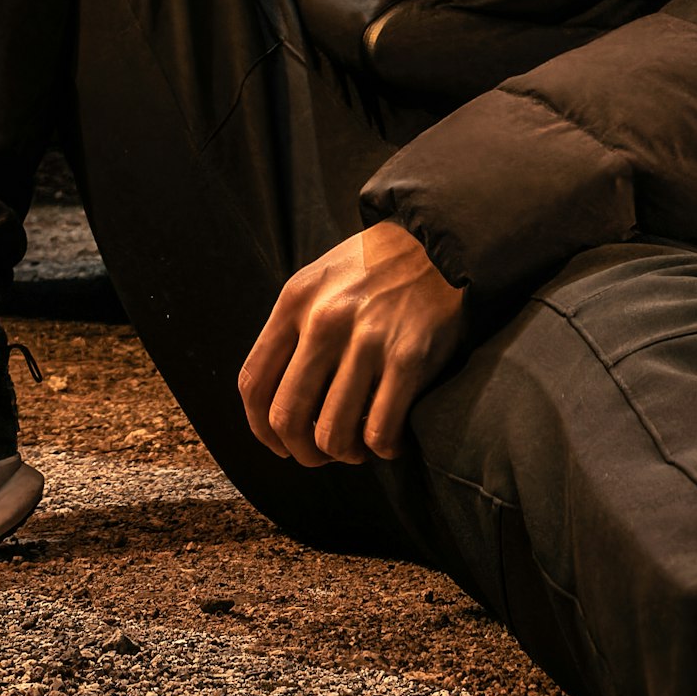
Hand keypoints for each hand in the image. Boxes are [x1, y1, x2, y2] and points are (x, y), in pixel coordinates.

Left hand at [237, 221, 466, 467]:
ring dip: (345, 455)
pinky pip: (380, 432)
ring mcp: (367, 341)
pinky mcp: (409, 358)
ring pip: (332, 435)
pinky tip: (392, 438)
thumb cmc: (378, 268)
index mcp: (295, 301)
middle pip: (287, 417)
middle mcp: (324, 321)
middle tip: (320, 455)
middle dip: (301, 451)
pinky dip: (383, 449)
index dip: (260, 428)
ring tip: (360, 447)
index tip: (279, 442)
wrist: (442, 240)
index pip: (254, 383)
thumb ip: (295, 330)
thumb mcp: (321, 281)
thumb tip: (278, 399)